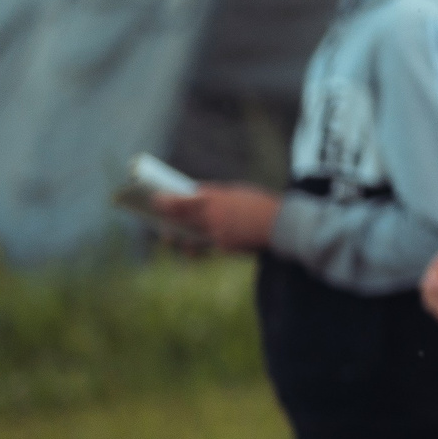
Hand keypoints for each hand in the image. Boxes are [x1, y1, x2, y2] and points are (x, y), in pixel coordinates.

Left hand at [153, 183, 281, 251]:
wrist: (282, 225)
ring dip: (178, 236)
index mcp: (216, 201)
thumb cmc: (260, 204)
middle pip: (183, 218)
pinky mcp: (225, 246)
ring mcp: (218, 234)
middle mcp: (213, 218)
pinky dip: (201, 243)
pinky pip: (208, 243)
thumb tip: (196, 192)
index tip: (155, 198)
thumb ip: (216, 193)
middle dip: (167, 217)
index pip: (183, 202)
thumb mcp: (237, 191)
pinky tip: (193, 245)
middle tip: (157, 216)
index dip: (167, 201)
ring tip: (169, 236)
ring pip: (191, 236)